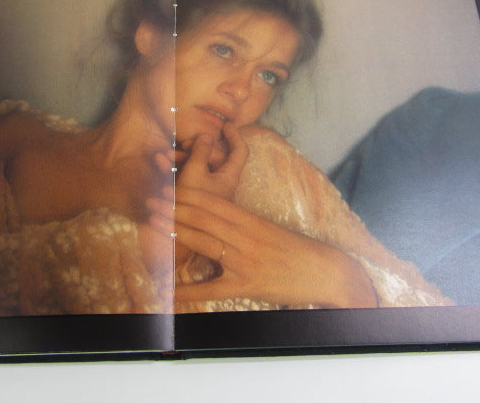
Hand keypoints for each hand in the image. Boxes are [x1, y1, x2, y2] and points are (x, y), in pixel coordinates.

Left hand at [147, 186, 377, 308]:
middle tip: (151, 201)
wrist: (327, 272)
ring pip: (205, 242)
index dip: (188, 195)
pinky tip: (170, 290)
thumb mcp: (271, 230)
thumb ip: (245, 226)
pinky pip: (212, 288)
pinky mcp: (247, 284)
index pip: (215, 203)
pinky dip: (190, 290)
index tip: (170, 189)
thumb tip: (219, 221)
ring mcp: (245, 260)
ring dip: (176, 232)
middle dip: (175, 208)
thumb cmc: (299, 251)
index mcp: (252, 221)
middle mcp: (246, 237)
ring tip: (154, 224)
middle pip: (204, 218)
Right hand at [154, 122, 248, 200]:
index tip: (225, 125)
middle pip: (212, 157)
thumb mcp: (196, 172)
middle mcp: (221, 182)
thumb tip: (208, 135)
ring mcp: (206, 189)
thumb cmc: (193, 204)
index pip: (240, 151)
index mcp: (229, 176)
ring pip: (195, 165)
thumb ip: (201, 151)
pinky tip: (160, 162)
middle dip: (194, 147)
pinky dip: (174, 168)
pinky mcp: (192, 196)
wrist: (179, 234)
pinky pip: (186, 176)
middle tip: (182, 144)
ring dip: (179, 157)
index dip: (235, 136)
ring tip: (164, 154)